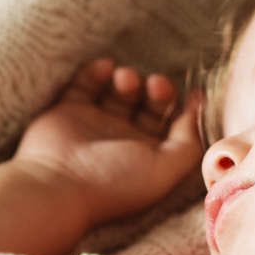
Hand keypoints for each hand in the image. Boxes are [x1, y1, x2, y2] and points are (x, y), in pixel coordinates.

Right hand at [15, 58, 203, 225]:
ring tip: (126, 80)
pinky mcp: (67, 110)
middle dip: (159, 90)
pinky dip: (96, 71)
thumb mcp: (166, 169)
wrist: (57, 185)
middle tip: (155, 85)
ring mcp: (95, 124)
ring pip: (120, 91)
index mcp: (149, 156)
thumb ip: (188, 142)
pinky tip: (104, 69)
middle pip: (150, 104)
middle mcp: (124, 140)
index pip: (174, 125)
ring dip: (129, 79)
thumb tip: (197, 111)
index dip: (187, 108)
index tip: (194, 92)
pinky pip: (85, 83)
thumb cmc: (115, 181)